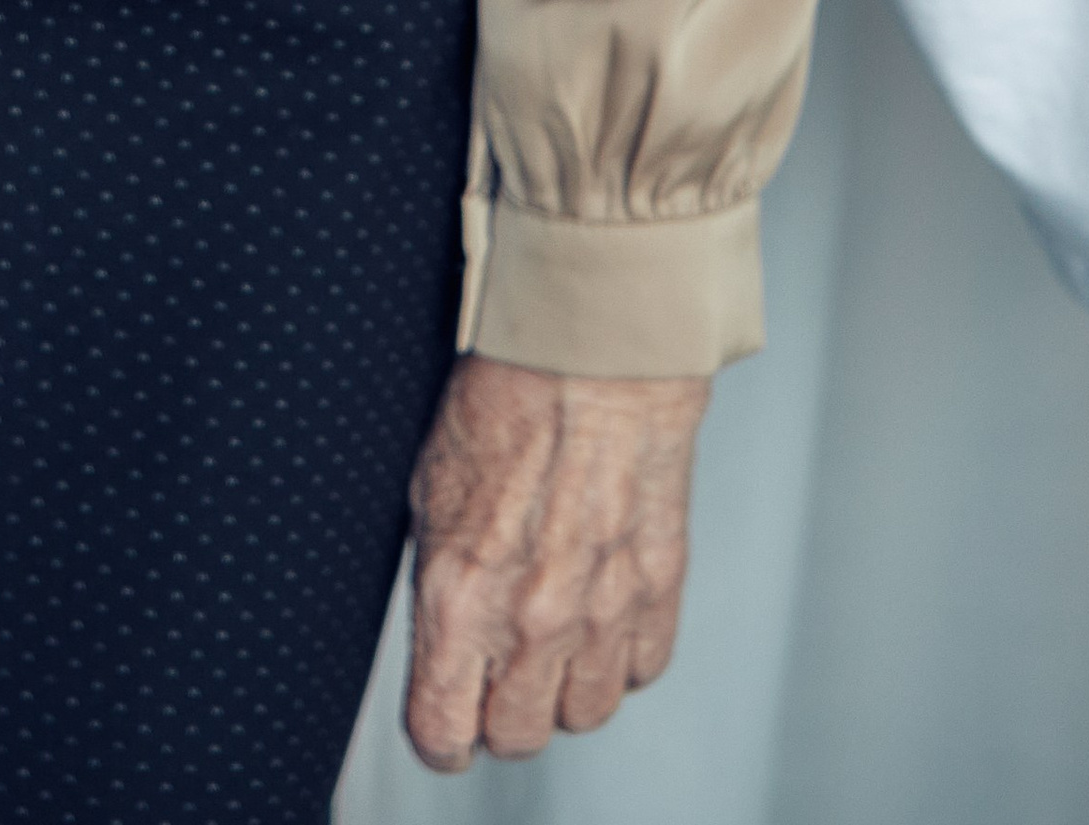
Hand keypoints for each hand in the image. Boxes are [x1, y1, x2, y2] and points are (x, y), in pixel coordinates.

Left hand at [404, 354, 705, 770]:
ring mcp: (602, 611)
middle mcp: (532, 620)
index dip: (438, 732)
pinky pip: (640, 670)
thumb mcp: (430, 489)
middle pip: (518, 736)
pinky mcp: (658, 590)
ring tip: (551, 640)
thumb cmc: (506, 400)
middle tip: (495, 674)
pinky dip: (620, 655)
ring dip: (564, 690)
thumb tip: (443, 633)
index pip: (443, 730)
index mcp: (461, 596)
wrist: (593, 351)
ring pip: (583, 714)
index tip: (441, 718)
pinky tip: (600, 610)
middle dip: (499, 714)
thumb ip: (440, 579)